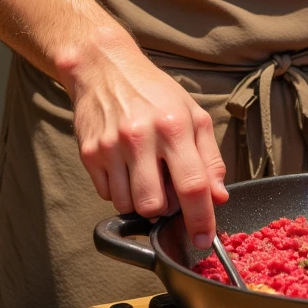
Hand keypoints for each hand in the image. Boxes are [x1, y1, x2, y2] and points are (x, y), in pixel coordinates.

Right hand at [62, 36, 227, 248]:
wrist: (104, 68)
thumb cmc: (154, 92)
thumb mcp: (192, 114)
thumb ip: (209, 158)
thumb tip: (219, 197)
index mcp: (174, 125)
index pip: (192, 185)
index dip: (201, 219)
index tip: (203, 240)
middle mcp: (140, 136)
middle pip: (154, 205)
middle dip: (163, 209)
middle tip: (167, 190)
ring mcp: (111, 146)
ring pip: (127, 205)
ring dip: (140, 200)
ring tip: (144, 173)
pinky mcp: (88, 153)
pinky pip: (106, 194)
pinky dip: (118, 190)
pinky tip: (125, 167)